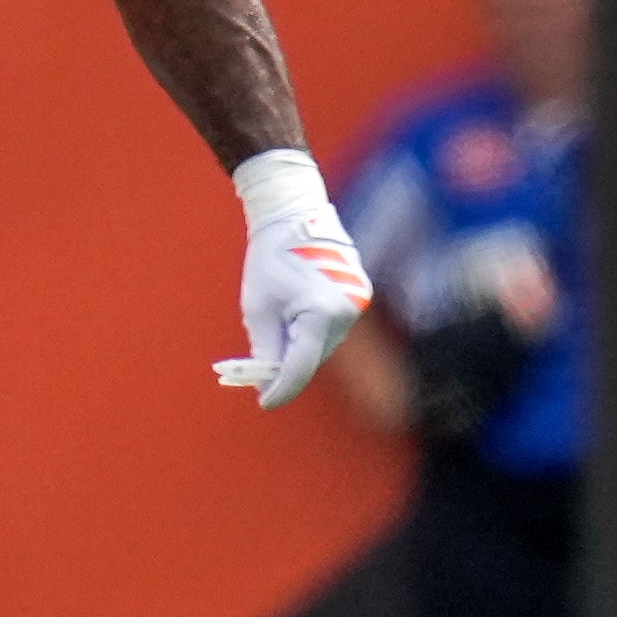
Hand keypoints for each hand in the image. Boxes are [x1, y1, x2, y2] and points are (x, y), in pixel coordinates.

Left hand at [215, 151, 370, 409]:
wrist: (293, 213)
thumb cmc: (271, 257)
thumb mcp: (258, 307)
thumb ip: (265, 348)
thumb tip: (267, 381)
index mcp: (321, 314)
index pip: (301, 366)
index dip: (281, 389)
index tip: (263, 402)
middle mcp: (347, 312)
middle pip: (314, 357)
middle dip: (288, 369)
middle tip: (260, 377)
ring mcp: (357, 303)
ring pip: (324, 344)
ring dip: (301, 350)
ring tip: (274, 338)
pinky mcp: (358, 295)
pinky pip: (332, 328)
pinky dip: (311, 333)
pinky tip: (293, 323)